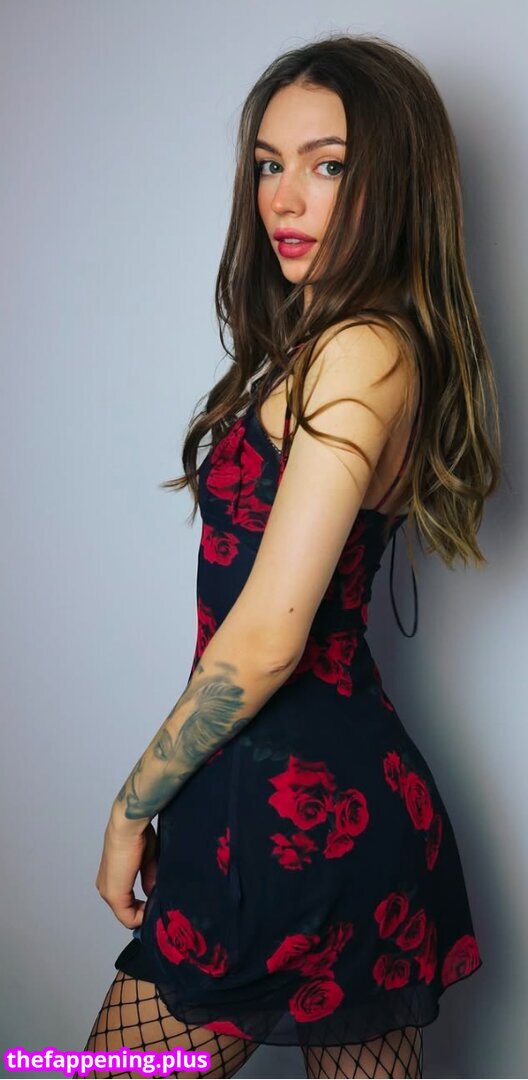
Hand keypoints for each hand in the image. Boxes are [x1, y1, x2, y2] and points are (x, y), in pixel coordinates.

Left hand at [95, 815, 158, 929]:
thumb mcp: (147, 860)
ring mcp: (108, 892)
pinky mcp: (114, 894)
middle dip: (144, 911)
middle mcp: (106, 887)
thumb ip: (149, 878)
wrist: (129, 825)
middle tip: (161, 908)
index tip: (158, 904)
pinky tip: (153, 908)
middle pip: (127, 911)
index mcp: (113, 878)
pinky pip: (128, 917)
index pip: (126, 903)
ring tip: (159, 906)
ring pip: (127, 915)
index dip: (143, 907)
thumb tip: (153, 892)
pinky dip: (142, 916)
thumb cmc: (137, 834)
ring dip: (143, 913)